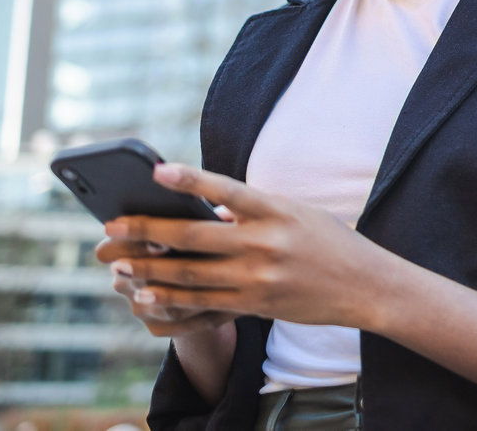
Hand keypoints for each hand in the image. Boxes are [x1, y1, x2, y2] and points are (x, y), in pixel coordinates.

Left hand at [103, 163, 389, 330]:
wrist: (364, 285)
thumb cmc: (326, 241)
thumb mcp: (294, 213)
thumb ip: (250, 211)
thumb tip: (204, 209)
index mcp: (275, 209)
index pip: (226, 189)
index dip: (190, 180)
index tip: (156, 171)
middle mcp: (265, 242)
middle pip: (194, 236)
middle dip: (147, 232)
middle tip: (112, 227)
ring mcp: (259, 277)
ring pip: (190, 275)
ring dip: (149, 271)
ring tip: (118, 266)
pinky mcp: (257, 305)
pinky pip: (204, 304)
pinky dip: (172, 300)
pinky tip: (147, 296)